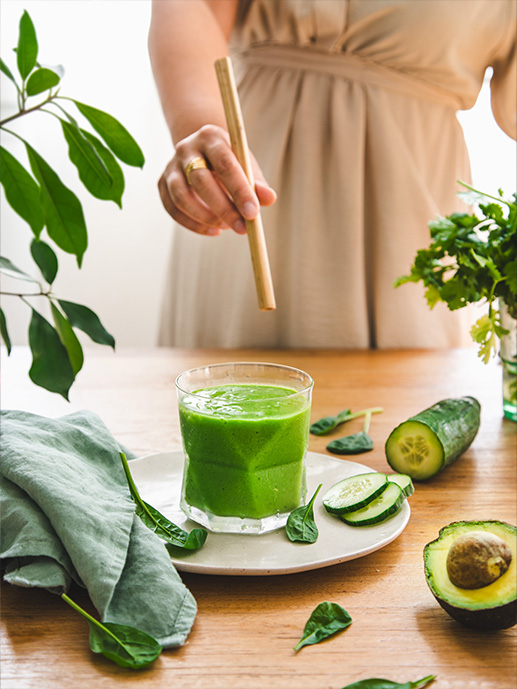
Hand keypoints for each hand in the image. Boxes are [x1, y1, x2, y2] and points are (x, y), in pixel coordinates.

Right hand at [158, 124, 275, 235]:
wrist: (202, 152)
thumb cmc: (231, 162)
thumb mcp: (246, 166)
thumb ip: (257, 182)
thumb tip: (269, 199)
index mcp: (211, 137)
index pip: (225, 164)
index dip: (239, 190)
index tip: (253, 213)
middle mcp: (186, 148)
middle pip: (200, 180)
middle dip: (223, 208)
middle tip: (242, 228)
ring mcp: (171, 166)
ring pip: (181, 196)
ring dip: (205, 217)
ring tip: (226, 227)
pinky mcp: (162, 184)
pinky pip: (173, 209)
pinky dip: (193, 224)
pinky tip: (213, 231)